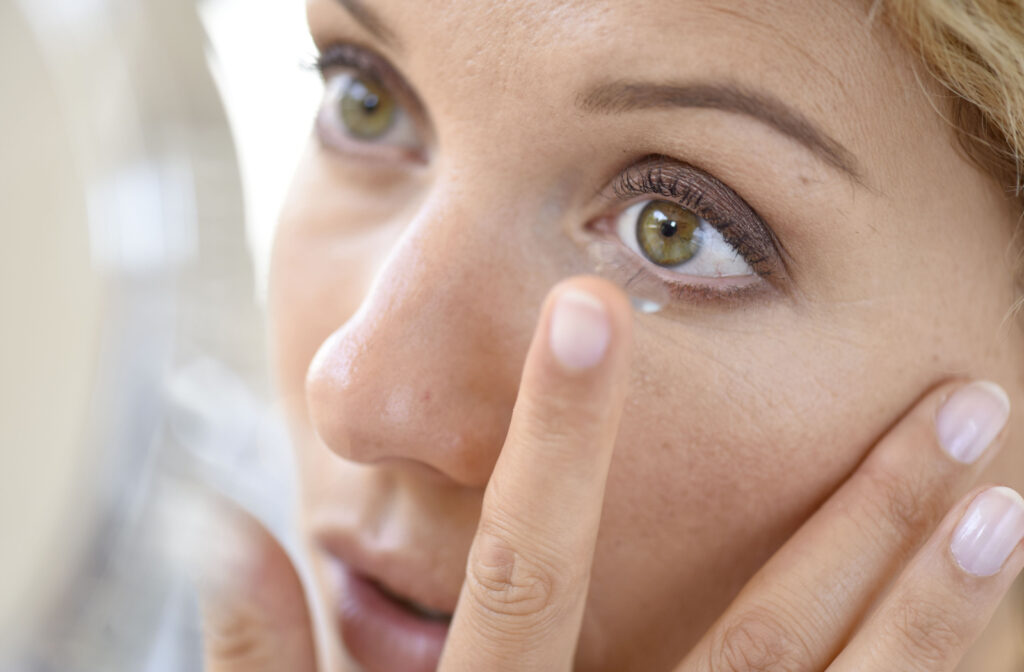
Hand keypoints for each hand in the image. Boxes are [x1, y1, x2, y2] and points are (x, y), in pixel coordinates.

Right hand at [200, 277, 1023, 671]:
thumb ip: (268, 662)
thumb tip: (224, 528)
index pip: (531, 563)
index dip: (555, 436)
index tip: (594, 312)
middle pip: (760, 636)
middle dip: (857, 516)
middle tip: (955, 406)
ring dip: (928, 611)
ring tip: (1002, 505)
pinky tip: (981, 636)